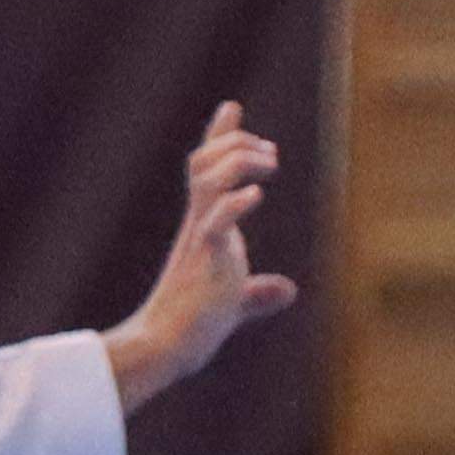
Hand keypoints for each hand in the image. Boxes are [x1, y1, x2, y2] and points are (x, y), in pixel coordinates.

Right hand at [102, 103, 299, 409]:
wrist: (167, 348)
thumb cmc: (194, 326)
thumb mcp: (234, 304)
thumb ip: (258, 293)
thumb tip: (288, 290)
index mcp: (204, 227)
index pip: (206, 170)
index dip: (219, 137)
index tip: (232, 107)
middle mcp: (198, 224)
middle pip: (204, 161)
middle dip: (236, 143)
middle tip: (270, 152)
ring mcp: (199, 240)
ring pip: (210, 179)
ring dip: (240, 162)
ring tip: (268, 163)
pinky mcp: (204, 262)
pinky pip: (216, 222)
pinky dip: (235, 203)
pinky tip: (254, 194)